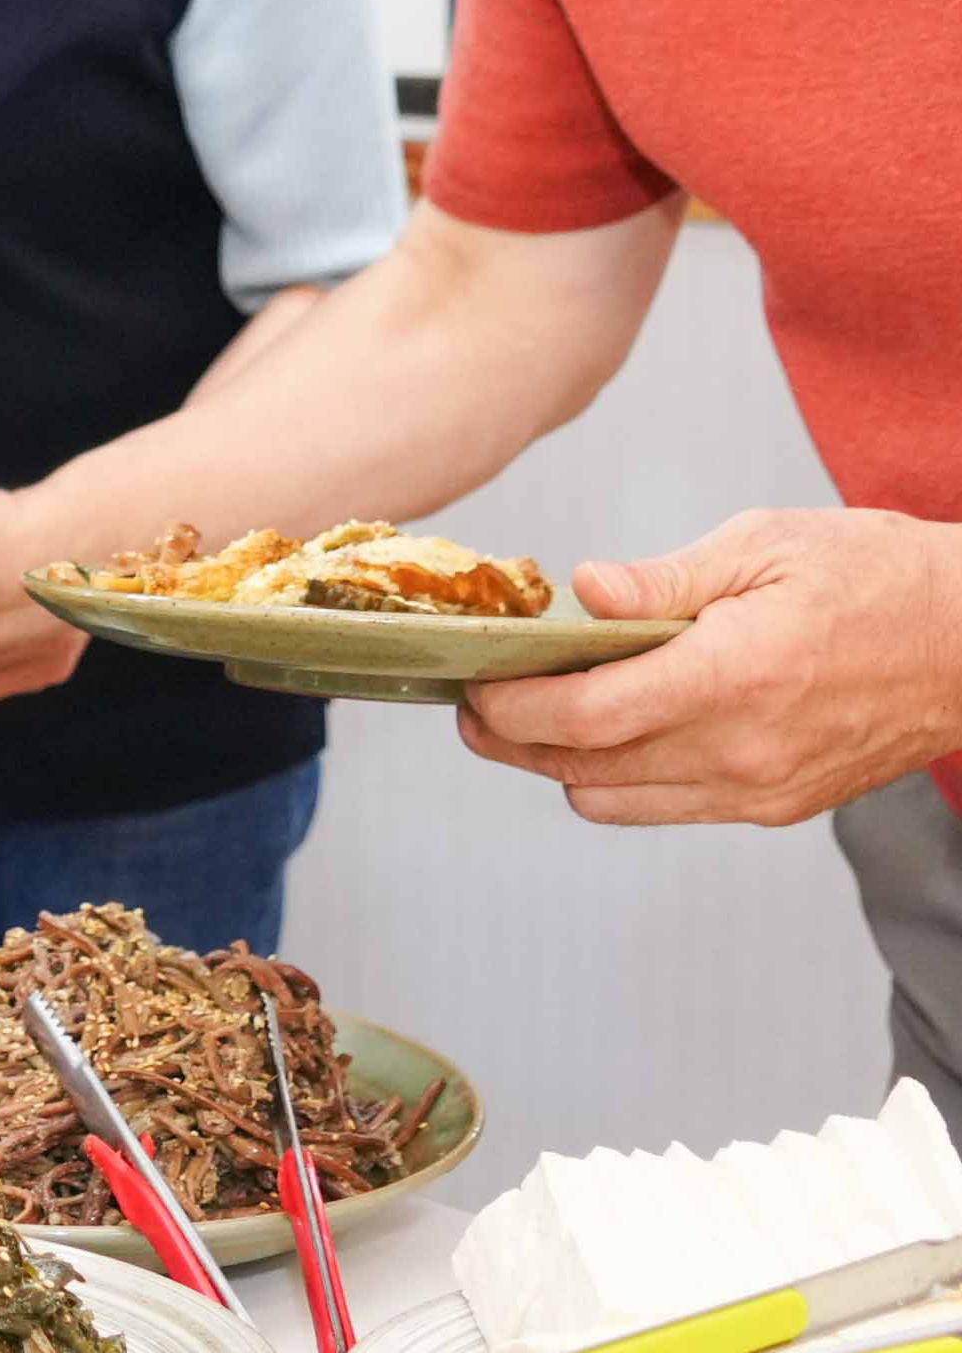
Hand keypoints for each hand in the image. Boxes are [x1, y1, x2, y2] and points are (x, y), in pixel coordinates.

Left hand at [460, 509, 961, 825]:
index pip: (585, 715)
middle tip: (476, 705)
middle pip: (583, 769)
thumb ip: (665, 579)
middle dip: (513, 740)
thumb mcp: (766, 545)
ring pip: (615, 801)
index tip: (472, 683)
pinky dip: (621, 780)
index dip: (511, 706)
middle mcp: (742, 749)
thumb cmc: (880, 579)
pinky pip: (668, 807)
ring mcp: (761, 788)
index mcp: (734, 675)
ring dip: (560, 765)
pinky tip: (612, 730)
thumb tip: (585, 591)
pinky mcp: (779, 805)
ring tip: (534, 715)